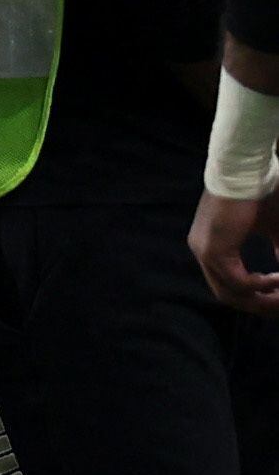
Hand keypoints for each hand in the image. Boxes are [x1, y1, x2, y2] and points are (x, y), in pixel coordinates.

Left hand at [194, 189, 278, 314]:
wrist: (245, 170)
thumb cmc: (261, 193)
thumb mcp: (272, 227)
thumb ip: (278, 249)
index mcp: (212, 247)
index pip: (228, 285)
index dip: (254, 296)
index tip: (277, 297)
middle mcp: (203, 252)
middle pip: (227, 295)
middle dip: (258, 304)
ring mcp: (205, 252)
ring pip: (231, 292)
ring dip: (262, 297)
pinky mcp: (213, 250)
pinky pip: (236, 281)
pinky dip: (258, 285)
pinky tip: (276, 278)